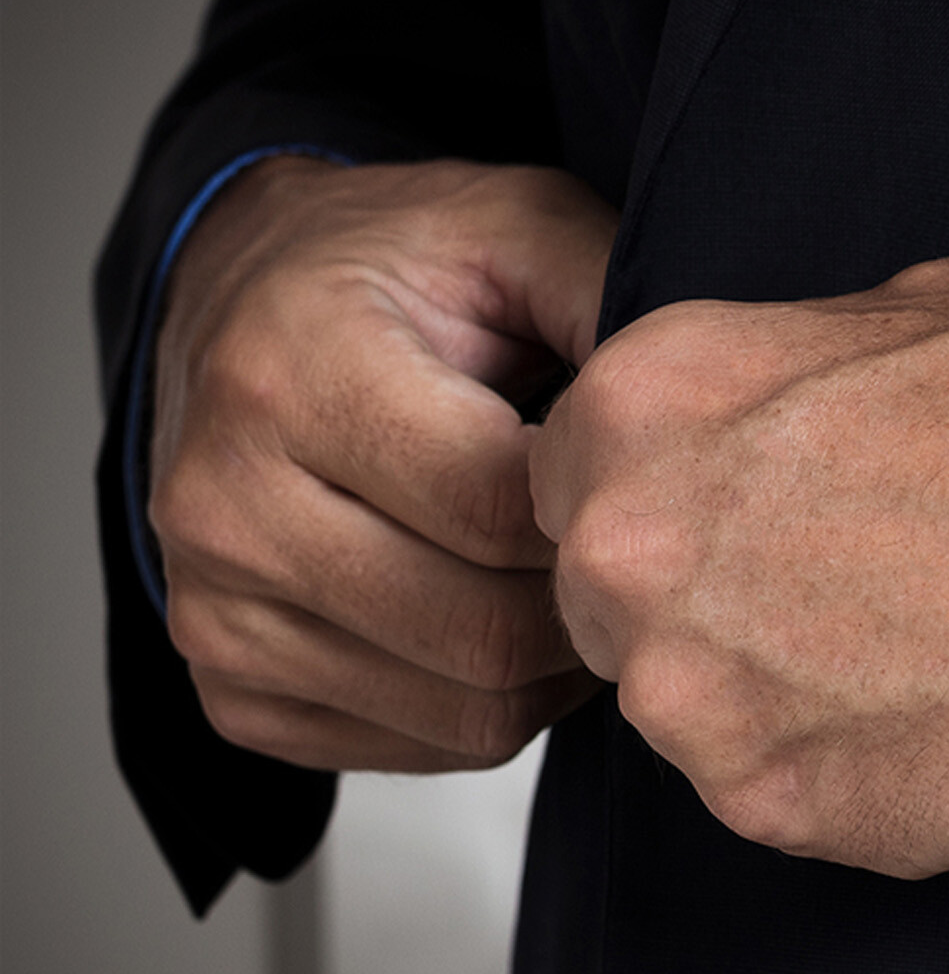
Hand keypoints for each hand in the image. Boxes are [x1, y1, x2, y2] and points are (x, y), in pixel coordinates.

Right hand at [150, 155, 615, 771]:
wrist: (242, 302)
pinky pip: (422, 748)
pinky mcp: (235, 690)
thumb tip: (707, 404)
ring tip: (581, 586)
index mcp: (292, 375)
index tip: (642, 484)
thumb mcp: (518, 226)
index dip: (604, 515)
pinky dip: (497, 705)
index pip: (497, 514)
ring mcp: (215, 611)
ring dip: (559, 670)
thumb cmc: (395, 268)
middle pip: (484, 635)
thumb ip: (611, 295)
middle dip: (594, 610)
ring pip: (465, 713)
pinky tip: (508, 618)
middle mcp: (226, 504)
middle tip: (637, 557)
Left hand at [532, 258, 948, 879]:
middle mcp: (632, 544)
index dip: (653, 489)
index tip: (722, 512)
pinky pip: (765, 786)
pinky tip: (926, 714)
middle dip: (690, 592)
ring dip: (757, 685)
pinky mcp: (767, 801)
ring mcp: (690, 691)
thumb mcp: (908, 308)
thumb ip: (784, 362)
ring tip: (893, 653)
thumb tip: (774, 401)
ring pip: (678, 701)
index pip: (566, 467)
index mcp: (648, 398)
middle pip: (606, 593)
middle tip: (820, 588)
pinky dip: (831, 763)